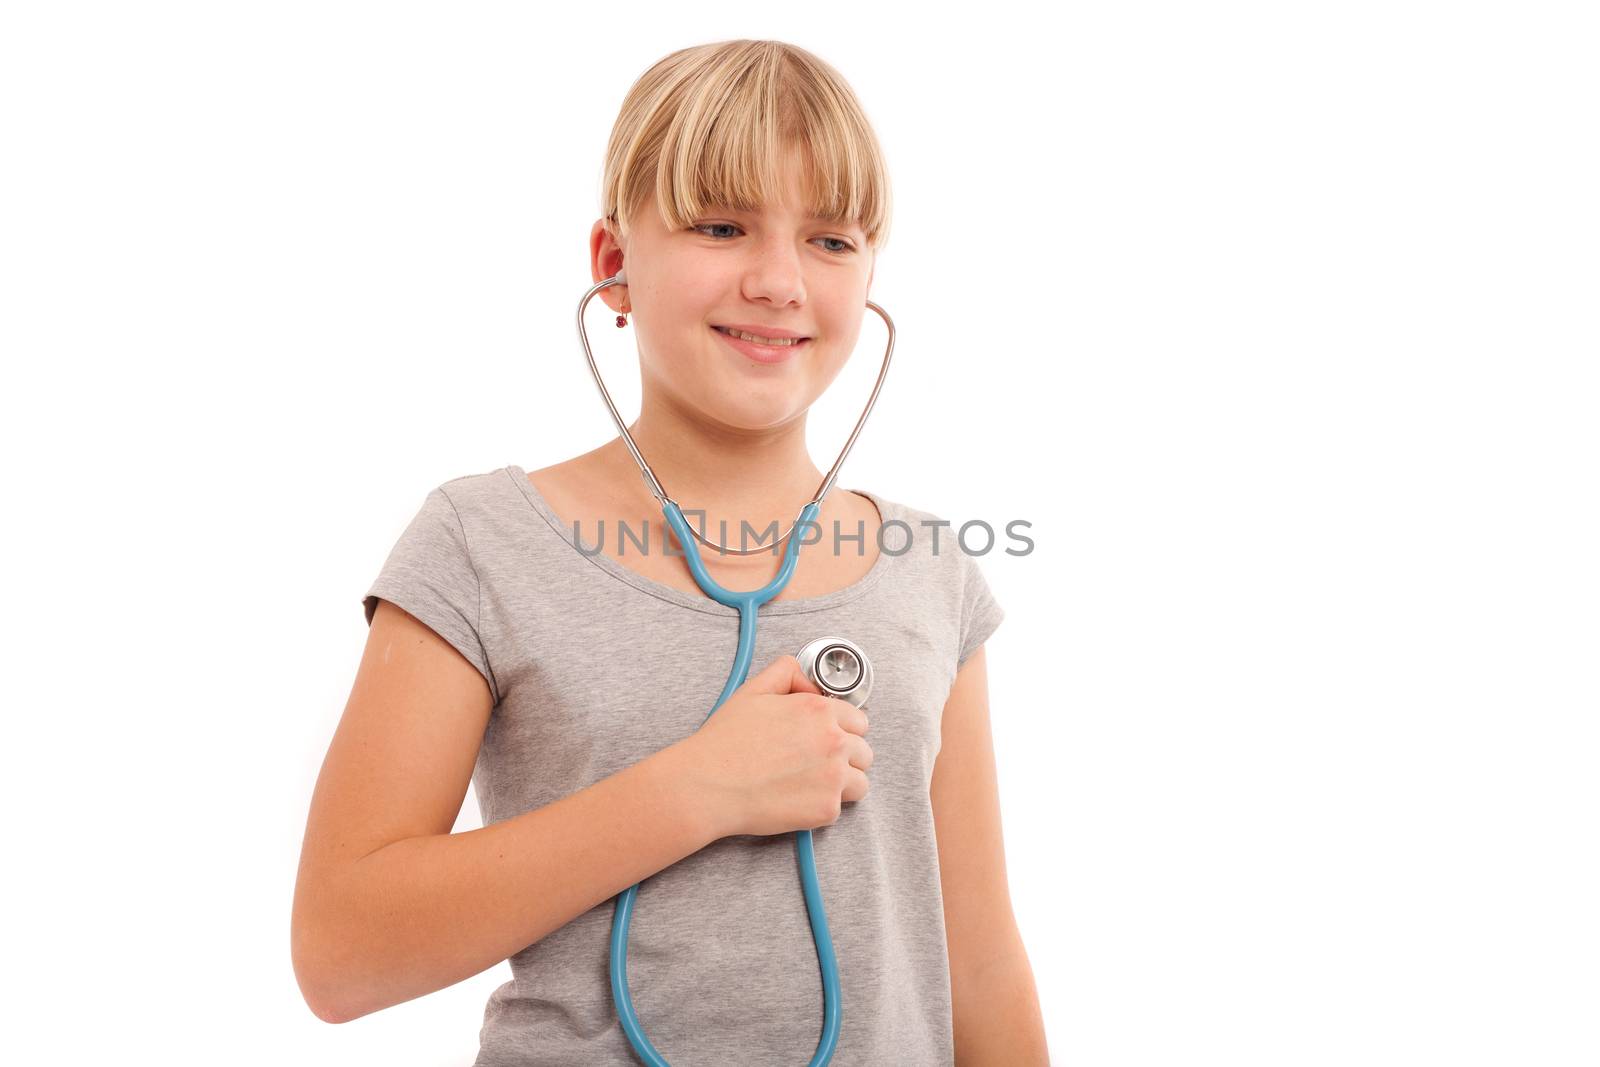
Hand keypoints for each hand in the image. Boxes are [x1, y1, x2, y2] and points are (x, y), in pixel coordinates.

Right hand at [674, 654, 872, 837]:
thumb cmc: (725, 741)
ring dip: (842, 783)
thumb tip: (808, 682)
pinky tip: (796, 799)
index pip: (859, 721)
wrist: (708, 785)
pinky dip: (821, 807)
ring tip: (810, 783)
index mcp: (820, 712)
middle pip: (864, 752)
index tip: (826, 739)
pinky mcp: (826, 809)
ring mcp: (833, 777)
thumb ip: (787, 673)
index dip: (841, 729)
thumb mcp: (753, 690)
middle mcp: (833, 742)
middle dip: (845, 757)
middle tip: (815, 763)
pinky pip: (838, 808)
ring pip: (860, 782)